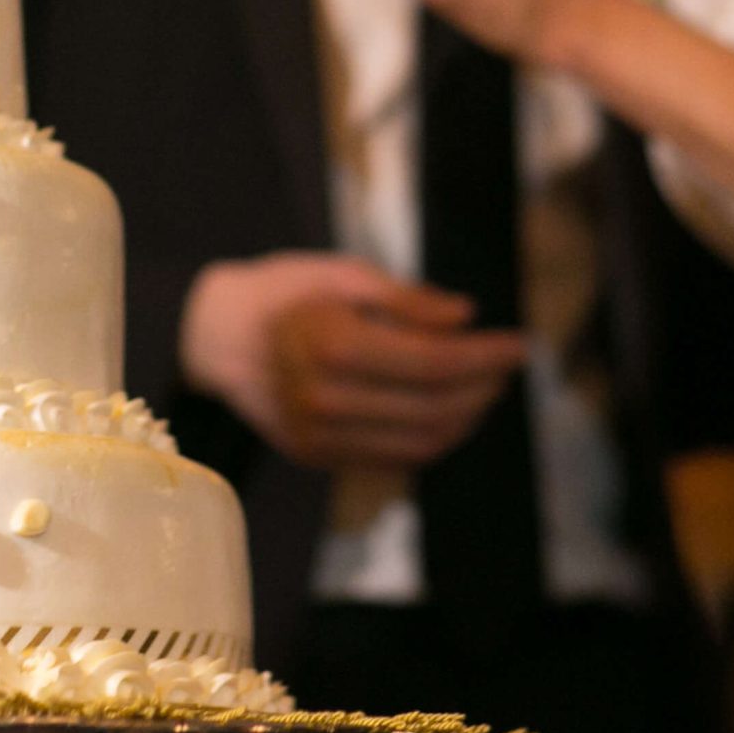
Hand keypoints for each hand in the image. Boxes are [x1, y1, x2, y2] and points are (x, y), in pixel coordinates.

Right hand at [178, 252, 528, 468]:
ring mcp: (318, 436)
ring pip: (419, 443)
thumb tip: (466, 317)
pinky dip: (433, 439)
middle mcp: (325, 398)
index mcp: (332, 344)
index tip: (519, 345)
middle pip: (434, 408)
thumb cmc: (283, 292)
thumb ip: (406, 300)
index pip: (434, 363)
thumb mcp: (342, 274)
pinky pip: (392, 458)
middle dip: (484, 388)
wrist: (213, 336)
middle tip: (506, 365)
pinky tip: (449, 411)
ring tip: (486, 388)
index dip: (486, 357)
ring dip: (466, 419)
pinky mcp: (315, 456)